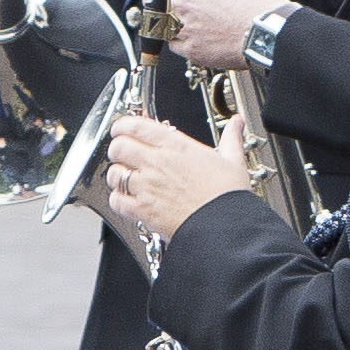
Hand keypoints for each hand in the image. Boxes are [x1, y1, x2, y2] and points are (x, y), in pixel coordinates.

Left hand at [92, 114, 243, 255]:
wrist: (225, 227)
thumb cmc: (229, 196)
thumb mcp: (233, 161)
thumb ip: (231, 138)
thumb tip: (236, 123)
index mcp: (176, 147)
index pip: (134, 126)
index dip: (122, 126)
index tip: (122, 129)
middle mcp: (157, 163)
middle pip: (118, 147)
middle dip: (118, 149)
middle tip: (125, 154)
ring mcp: (146, 186)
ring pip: (113, 173)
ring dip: (118, 176)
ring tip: (128, 179)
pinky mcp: (141, 209)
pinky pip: (115, 200)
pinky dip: (118, 200)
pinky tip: (129, 200)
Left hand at [143, 0, 284, 73]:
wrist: (268, 36)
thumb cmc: (259, 3)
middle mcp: (183, 2)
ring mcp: (183, 26)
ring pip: (158, 22)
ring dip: (166, 19)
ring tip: (184, 19)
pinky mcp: (189, 48)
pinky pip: (172, 44)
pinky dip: (179, 41)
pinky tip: (193, 37)